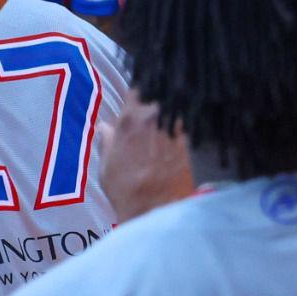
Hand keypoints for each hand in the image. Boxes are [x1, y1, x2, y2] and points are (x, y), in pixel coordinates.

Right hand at [96, 93, 195, 223]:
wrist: (156, 208)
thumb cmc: (125, 189)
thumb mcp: (107, 166)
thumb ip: (108, 141)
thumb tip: (105, 126)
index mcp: (130, 119)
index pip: (138, 88)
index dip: (143, 87)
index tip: (147, 88)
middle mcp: (154, 116)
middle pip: (161, 92)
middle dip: (163, 92)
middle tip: (164, 94)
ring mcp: (175, 126)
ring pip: (177, 104)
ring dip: (177, 104)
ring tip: (177, 108)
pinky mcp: (191, 138)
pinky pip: (189, 121)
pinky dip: (188, 120)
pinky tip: (188, 124)